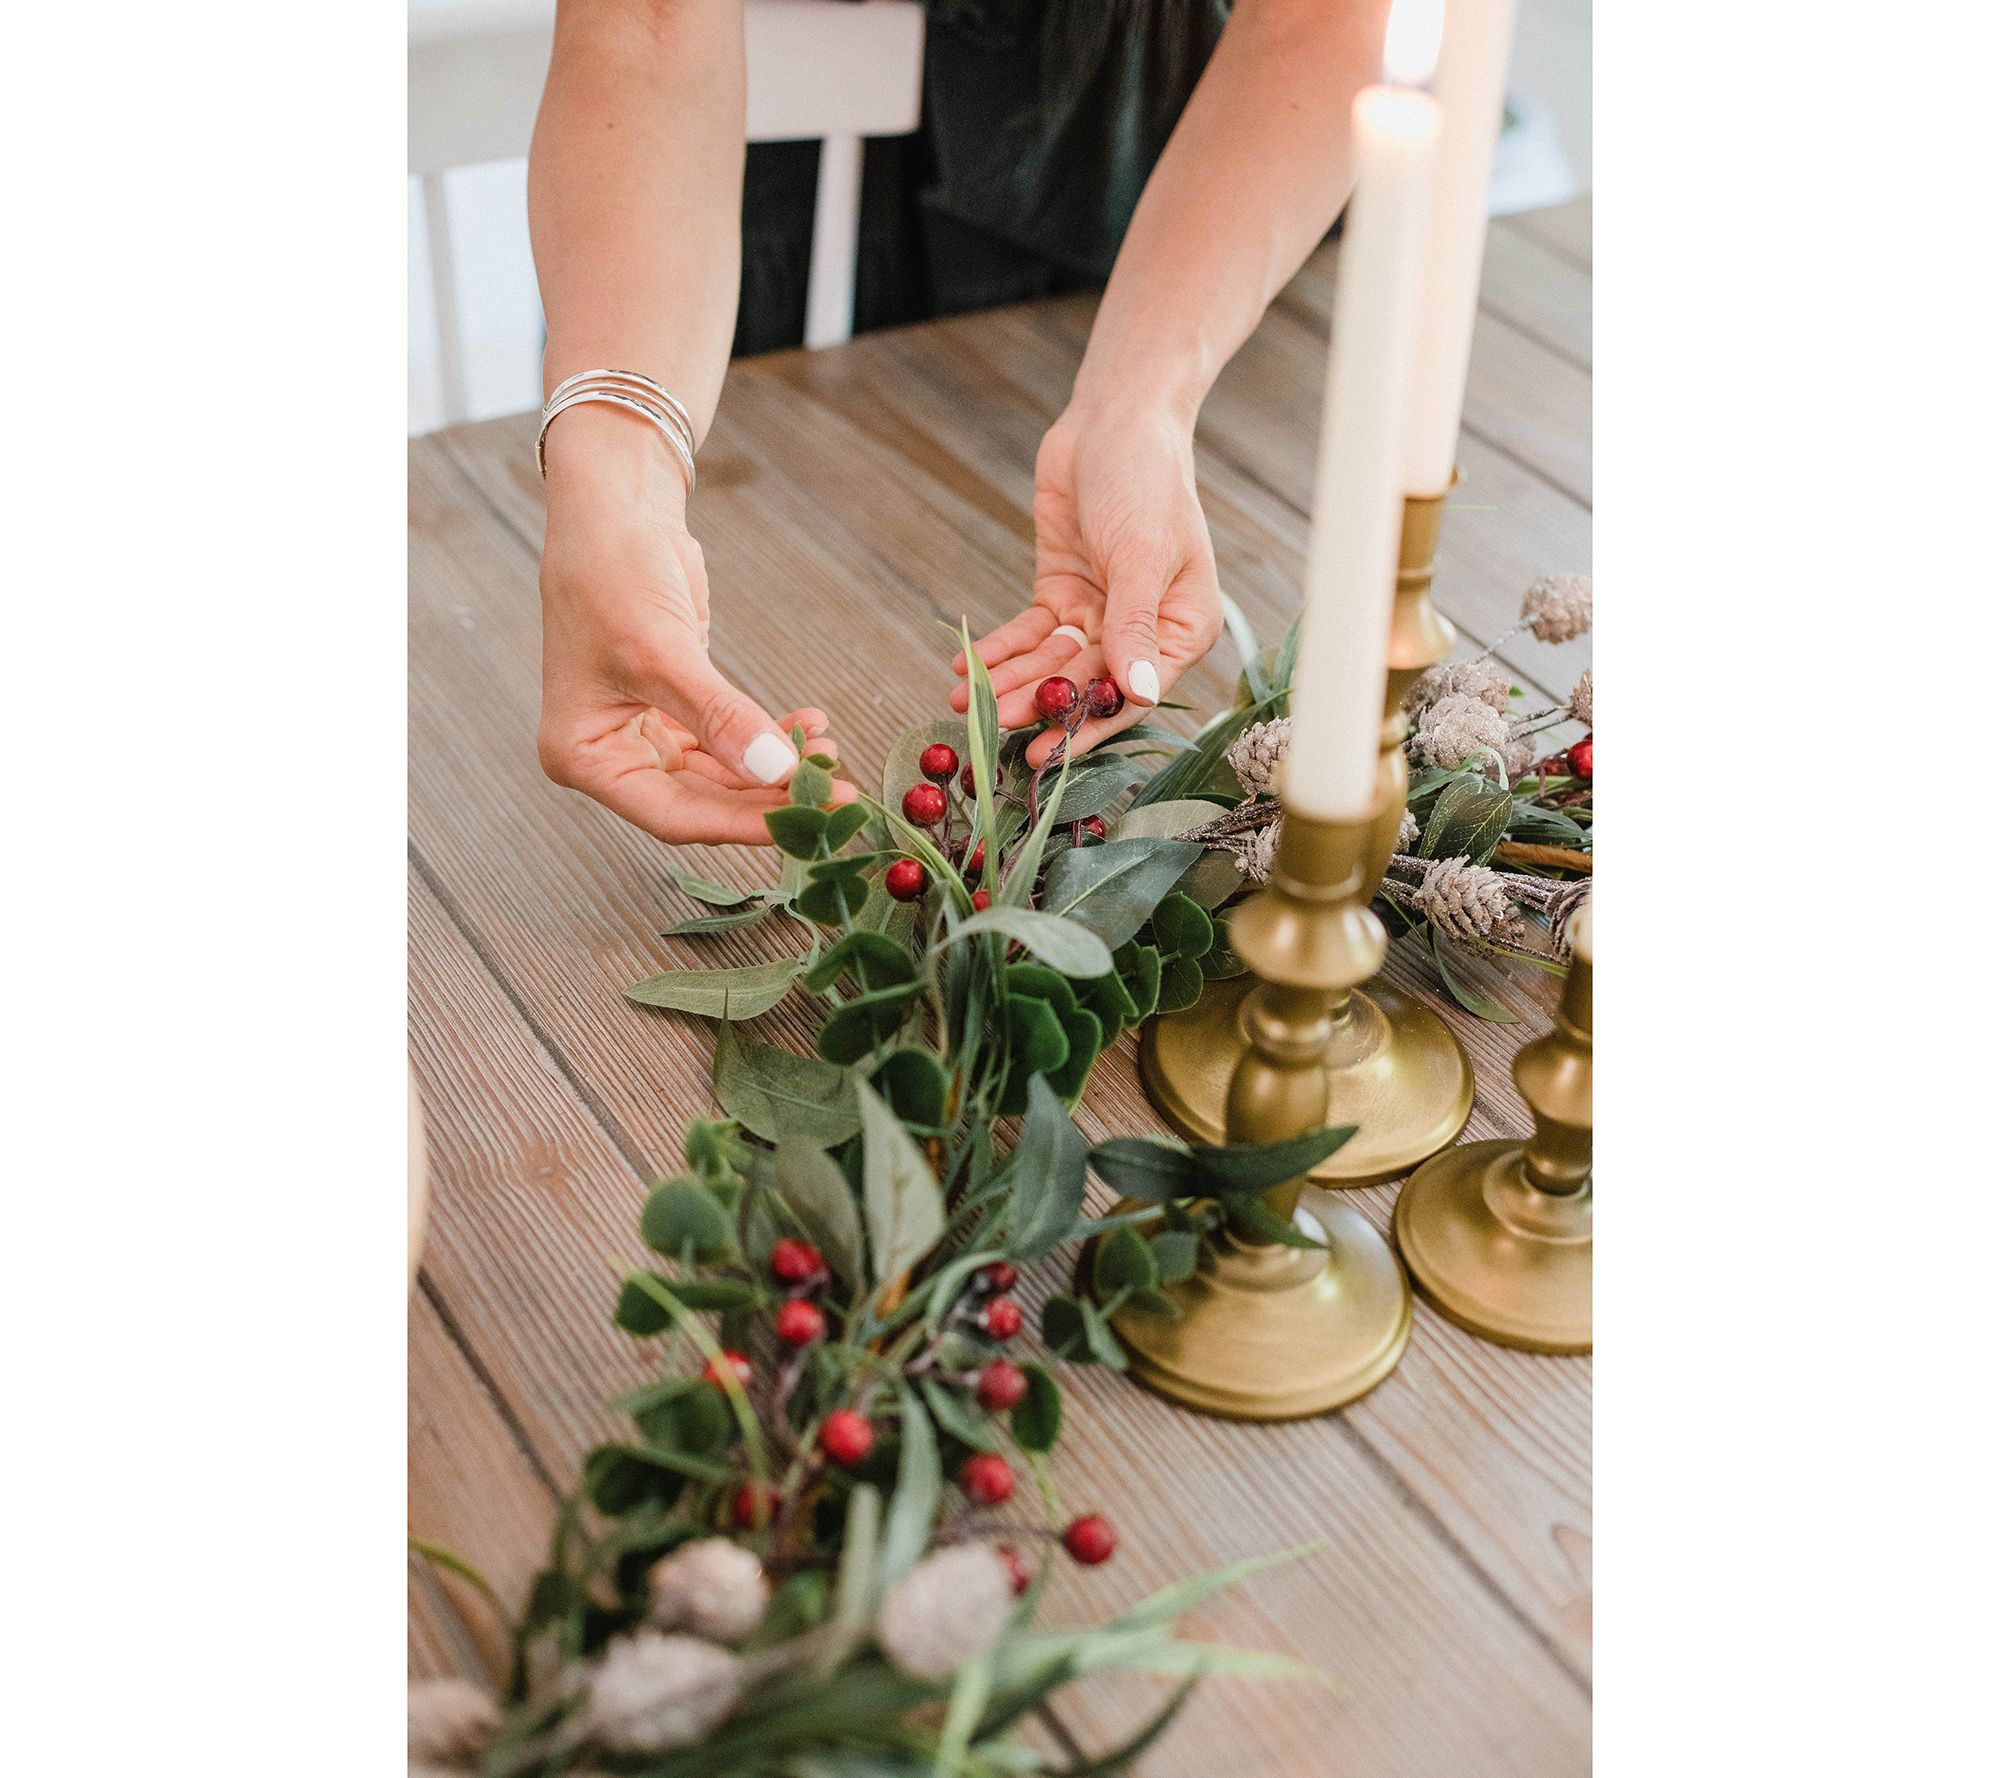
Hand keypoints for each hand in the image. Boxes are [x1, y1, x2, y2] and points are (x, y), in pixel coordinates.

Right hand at [537, 408, 854, 843]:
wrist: (616, 509)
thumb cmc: (611, 573)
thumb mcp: (662, 650)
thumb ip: (720, 717)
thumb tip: (777, 770)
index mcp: (583, 757)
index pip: (673, 814)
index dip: (742, 823)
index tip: (805, 822)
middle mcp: (612, 754)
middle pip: (704, 801)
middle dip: (771, 798)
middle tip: (838, 798)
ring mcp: (646, 732)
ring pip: (724, 774)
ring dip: (779, 768)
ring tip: (832, 756)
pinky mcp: (679, 707)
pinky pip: (731, 739)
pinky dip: (771, 735)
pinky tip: (812, 725)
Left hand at [952, 403, 1222, 767]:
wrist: (1114, 421)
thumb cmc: (1147, 481)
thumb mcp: (1142, 555)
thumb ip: (1136, 626)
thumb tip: (1140, 694)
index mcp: (1182, 630)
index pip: (1132, 695)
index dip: (1086, 727)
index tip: (1044, 754)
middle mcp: (1143, 632)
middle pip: (1085, 685)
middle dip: (1036, 704)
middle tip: (989, 725)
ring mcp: (1100, 614)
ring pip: (1052, 664)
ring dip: (1011, 682)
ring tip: (967, 702)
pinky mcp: (1063, 593)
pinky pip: (1029, 635)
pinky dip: (1000, 650)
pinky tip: (968, 667)